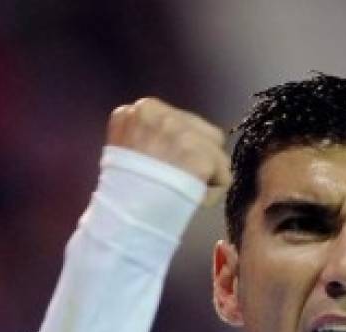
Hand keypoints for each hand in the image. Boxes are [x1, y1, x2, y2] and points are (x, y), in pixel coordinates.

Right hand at [106, 97, 230, 205]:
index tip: (173, 166)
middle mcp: (165, 114)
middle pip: (206, 133)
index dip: (184, 147)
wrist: (124, 209)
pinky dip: (211, 195)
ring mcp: (185, 134)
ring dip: (208, 175)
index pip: (182, 122)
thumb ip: (153, 136)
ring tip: (186, 191)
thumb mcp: (127, 147)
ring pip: (218, 155)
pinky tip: (193, 201)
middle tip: (185, 180)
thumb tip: (182, 144)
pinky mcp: (202, 158)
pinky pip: (223, 178)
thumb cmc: (122, 186)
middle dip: (202, 157)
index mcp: (144, 109)